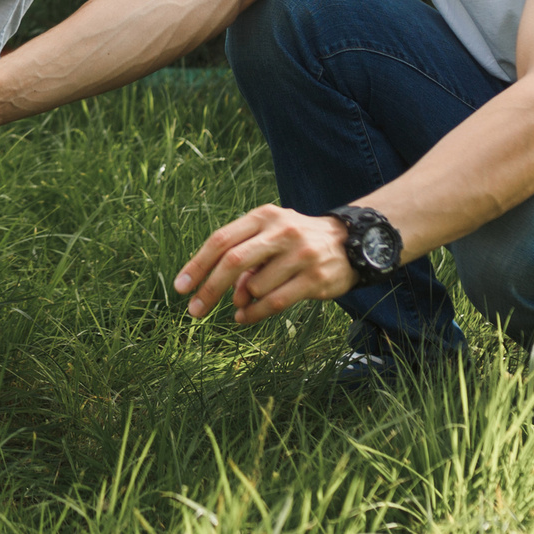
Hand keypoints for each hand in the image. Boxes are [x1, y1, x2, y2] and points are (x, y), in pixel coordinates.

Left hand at [172, 206, 354, 324]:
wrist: (352, 243)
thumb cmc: (296, 243)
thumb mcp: (269, 239)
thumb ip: (244, 261)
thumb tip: (229, 296)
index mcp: (263, 216)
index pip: (221, 240)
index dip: (197, 264)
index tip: (180, 287)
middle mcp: (281, 231)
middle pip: (233, 261)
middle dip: (209, 289)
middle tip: (194, 311)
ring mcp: (300, 254)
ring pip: (254, 286)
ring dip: (241, 301)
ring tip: (241, 304)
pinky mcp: (315, 278)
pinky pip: (274, 302)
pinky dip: (254, 314)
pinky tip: (244, 317)